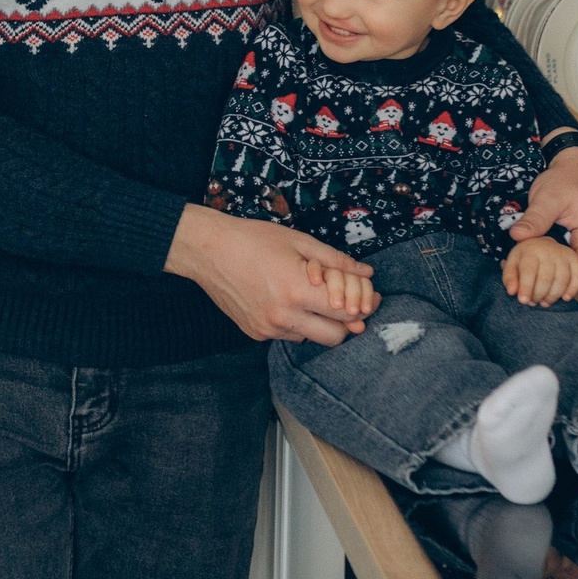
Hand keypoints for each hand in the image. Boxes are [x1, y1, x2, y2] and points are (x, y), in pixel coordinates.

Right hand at [168, 204, 372, 344]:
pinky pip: (288, 335)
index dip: (364, 306)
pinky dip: (295, 323)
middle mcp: (283, 317)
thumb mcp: (299, 242)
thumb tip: (366, 273)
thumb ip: (336, 261)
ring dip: (319, 323)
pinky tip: (285, 300)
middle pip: (335, 337)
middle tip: (345, 303)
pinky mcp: (255, 333)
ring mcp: (268, 328)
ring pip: (310, 338)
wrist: (208, 250)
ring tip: (310, 298)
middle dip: (346, 322)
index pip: (346, 313)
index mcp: (297, 291)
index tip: (370, 298)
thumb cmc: (254, 239)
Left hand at [504, 237, 577, 306]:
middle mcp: (549, 249)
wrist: (543, 245)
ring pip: (562, 280)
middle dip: (538, 295)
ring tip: (545, 302)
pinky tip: (565, 298)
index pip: (528, 271)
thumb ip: (509, 277)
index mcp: (530, 249)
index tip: (523, 300)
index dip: (525, 288)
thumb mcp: (512, 264)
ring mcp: (564, 254)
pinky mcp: (575, 260)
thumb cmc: (525, 259)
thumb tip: (512, 291)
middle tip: (534, 302)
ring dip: (553, 296)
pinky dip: (573, 290)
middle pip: (546, 278)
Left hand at [514, 145, 577, 282]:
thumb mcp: (547, 196)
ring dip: (560, 276)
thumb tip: (516, 236)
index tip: (535, 282)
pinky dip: (564, 267)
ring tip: (535, 271)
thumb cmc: (567, 179)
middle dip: (557, 283)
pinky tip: (545, 261)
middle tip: (530, 279)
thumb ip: (535, 218)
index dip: (560, 285)